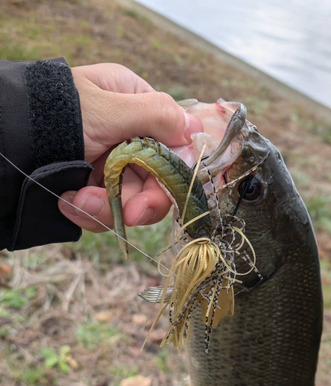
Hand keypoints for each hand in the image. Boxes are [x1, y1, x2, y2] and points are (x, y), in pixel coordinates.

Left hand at [58, 63, 201, 231]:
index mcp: (135, 106)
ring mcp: (109, 165)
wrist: (5, 143)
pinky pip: (105, 210)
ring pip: (130, 201)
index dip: (173, 175)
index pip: (172, 146)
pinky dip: (89, 212)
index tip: (167, 194)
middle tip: (129, 215)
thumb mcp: (107, 109)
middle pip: (155, 181)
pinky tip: (70, 203)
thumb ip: (155, 115)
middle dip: (140, 201)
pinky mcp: (92, 187)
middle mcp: (127, 137)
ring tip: (79, 202)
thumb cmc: (56, 113)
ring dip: (108, 209)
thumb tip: (194, 128)